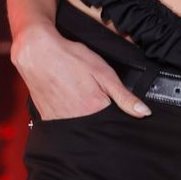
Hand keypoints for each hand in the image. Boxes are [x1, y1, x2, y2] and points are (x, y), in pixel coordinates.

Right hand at [14, 24, 150, 120]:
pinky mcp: (46, 118)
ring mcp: (59, 122)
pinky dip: (66, 115)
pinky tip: (66, 100)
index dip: (114, 113)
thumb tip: (144, 113)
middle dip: (97, 116)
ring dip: (80, 116)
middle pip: (94, 127)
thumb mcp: (104, 73)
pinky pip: (62, 123)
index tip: (110, 103)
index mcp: (94, 111)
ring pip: (78, 127)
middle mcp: (76, 121)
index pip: (111, 123)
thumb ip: (124, 95)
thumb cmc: (71, 58)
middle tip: (88, 93)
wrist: (36, 52)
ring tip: (76, 95)